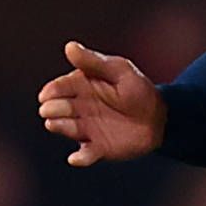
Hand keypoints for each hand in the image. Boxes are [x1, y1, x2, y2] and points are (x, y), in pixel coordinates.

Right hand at [36, 41, 165, 166]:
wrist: (159, 117)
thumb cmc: (138, 90)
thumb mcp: (119, 70)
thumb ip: (94, 62)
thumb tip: (69, 47)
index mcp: (82, 87)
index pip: (62, 87)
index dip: (52, 90)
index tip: (46, 94)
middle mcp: (80, 108)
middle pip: (60, 108)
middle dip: (53, 109)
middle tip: (48, 110)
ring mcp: (87, 129)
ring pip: (68, 129)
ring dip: (60, 127)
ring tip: (53, 124)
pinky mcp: (98, 148)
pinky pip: (86, 155)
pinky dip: (80, 158)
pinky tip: (75, 159)